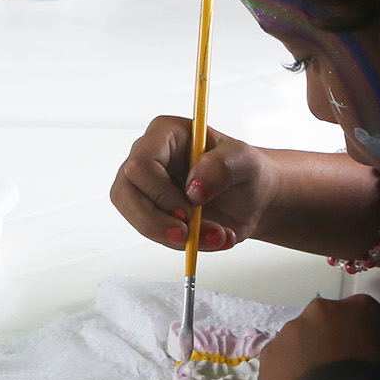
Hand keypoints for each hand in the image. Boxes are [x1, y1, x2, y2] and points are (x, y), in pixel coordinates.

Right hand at [110, 114, 283, 253]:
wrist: (254, 199)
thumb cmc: (246, 171)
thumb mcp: (244, 161)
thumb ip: (221, 167)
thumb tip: (194, 188)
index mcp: (165, 134)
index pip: (141, 163)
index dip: (159, 191)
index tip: (189, 210)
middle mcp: (148, 158)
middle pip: (125, 192)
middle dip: (155, 221)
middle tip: (186, 236)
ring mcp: (146, 187)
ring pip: (135, 216)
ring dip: (173, 237)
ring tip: (215, 237)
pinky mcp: (152, 212)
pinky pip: (153, 233)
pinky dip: (183, 244)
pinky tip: (212, 239)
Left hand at [259, 294, 379, 379]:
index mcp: (360, 307)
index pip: (360, 316)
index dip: (361, 338)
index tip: (363, 358)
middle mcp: (321, 309)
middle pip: (324, 323)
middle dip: (329, 342)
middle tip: (338, 372)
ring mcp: (291, 330)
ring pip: (298, 341)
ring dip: (305, 356)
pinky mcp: (270, 354)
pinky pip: (278, 361)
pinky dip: (286, 374)